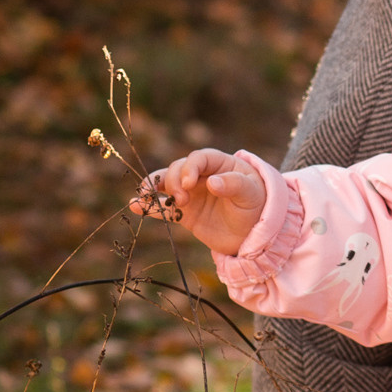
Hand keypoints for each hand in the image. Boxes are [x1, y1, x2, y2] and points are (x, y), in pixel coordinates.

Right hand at [130, 147, 266, 257]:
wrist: (255, 233)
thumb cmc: (257, 205)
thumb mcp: (250, 194)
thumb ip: (233, 185)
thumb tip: (212, 182)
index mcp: (219, 163)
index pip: (198, 158)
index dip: (189, 168)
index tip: (188, 184)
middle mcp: (201, 175)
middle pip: (177, 170)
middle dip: (174, 182)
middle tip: (182, 200)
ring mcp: (190, 193)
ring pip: (165, 184)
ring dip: (153, 187)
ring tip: (145, 196)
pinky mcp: (183, 213)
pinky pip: (162, 207)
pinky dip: (148, 206)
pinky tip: (134, 206)